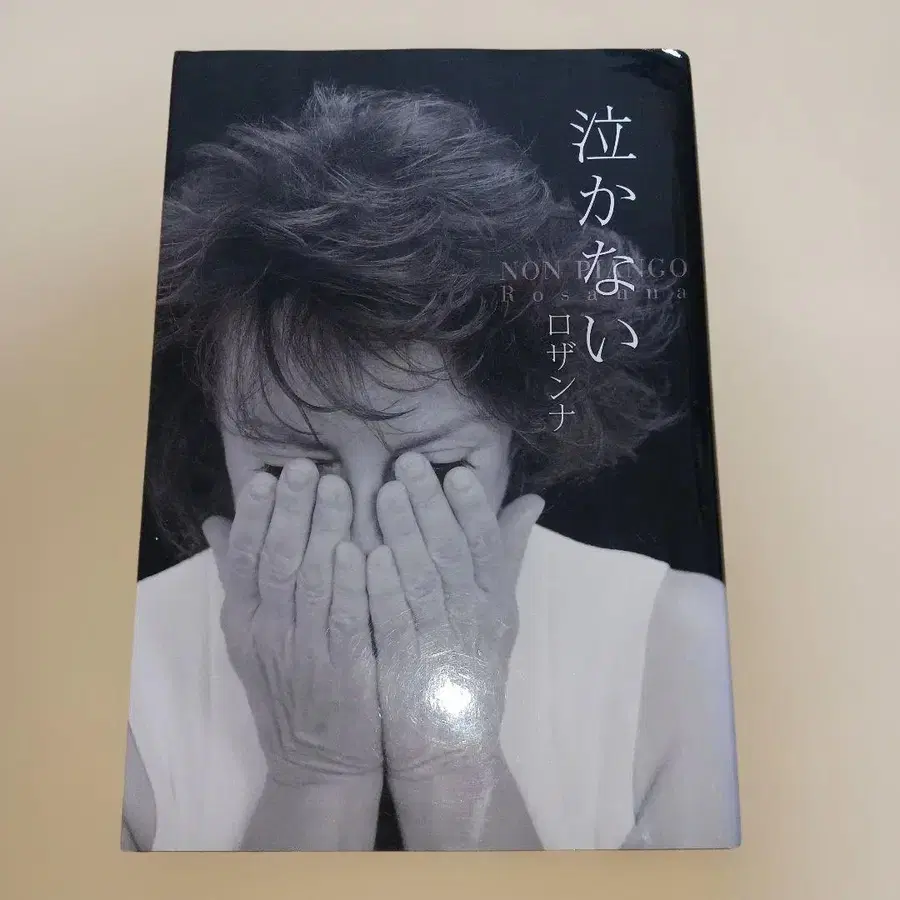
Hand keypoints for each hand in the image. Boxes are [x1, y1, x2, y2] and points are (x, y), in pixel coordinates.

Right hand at [203, 461, 381, 786]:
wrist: (318, 761)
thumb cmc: (289, 685)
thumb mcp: (250, 635)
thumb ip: (238, 577)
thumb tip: (218, 521)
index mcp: (245, 620)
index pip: (243, 559)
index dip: (254, 516)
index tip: (265, 475)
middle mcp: (269, 632)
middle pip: (276, 561)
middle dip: (290, 511)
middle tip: (304, 467)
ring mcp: (306, 650)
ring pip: (312, 582)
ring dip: (324, 532)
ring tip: (338, 488)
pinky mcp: (344, 668)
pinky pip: (345, 620)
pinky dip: (349, 584)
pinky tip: (358, 549)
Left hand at [367, 452, 543, 781]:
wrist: (450, 747)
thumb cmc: (471, 668)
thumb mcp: (499, 612)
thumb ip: (508, 555)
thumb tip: (531, 500)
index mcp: (494, 602)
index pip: (487, 546)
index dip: (473, 508)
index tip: (456, 471)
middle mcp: (472, 619)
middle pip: (452, 555)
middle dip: (431, 506)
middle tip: (409, 464)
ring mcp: (439, 644)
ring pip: (422, 582)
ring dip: (405, 536)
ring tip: (385, 494)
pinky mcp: (404, 668)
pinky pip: (393, 623)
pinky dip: (383, 589)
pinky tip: (367, 555)